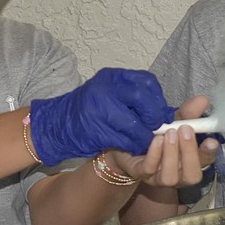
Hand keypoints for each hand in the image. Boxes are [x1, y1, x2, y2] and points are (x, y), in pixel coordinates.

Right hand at [29, 68, 176, 165]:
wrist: (58, 124)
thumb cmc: (90, 109)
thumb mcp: (110, 92)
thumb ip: (135, 97)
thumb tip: (166, 112)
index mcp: (112, 77)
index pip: (146, 81)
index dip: (157, 98)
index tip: (159, 111)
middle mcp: (105, 89)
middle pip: (141, 98)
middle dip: (153, 116)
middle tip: (155, 127)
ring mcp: (98, 109)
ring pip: (133, 124)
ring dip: (144, 137)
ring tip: (146, 141)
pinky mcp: (95, 131)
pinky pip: (122, 140)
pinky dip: (132, 145)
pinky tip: (133, 146)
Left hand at [111, 95, 218, 186]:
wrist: (128, 138)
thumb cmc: (157, 132)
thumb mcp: (174, 120)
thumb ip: (189, 113)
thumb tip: (203, 99)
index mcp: (190, 161)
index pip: (206, 161)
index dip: (209, 153)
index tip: (211, 140)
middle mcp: (178, 174)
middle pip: (191, 175)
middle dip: (189, 152)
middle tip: (184, 130)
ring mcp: (159, 178)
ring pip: (170, 177)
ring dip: (171, 154)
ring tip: (169, 133)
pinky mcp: (140, 174)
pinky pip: (149, 169)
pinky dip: (155, 155)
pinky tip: (156, 140)